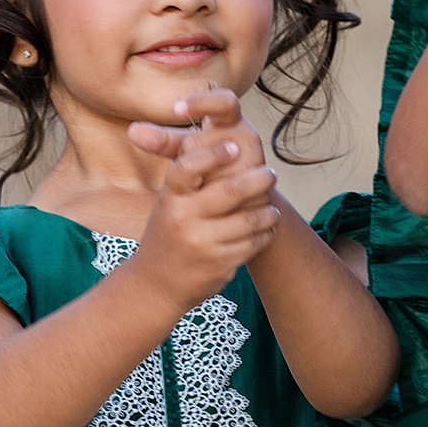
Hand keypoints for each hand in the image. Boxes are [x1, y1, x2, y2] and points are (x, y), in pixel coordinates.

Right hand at [125, 89, 279, 311]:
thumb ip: (191, 179)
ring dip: (268, 211)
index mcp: (170, 198)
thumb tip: (224, 141)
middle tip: (270, 173)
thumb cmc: (168, 233)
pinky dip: (266, 233)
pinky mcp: (220, 263)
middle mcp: (183, 218)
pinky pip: (254, 242)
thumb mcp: (168, 204)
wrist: (154, 285)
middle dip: (259, 179)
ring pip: (250, 219)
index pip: (188, 166)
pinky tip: (267, 228)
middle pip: (231, 191)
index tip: (235, 146)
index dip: (213, 153)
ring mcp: (202, 243)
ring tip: (272, 207)